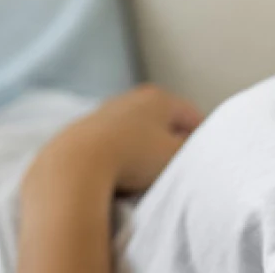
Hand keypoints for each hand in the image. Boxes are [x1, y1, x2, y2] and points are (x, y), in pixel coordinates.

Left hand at [29, 84, 203, 196]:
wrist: (73, 167)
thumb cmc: (132, 159)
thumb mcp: (177, 156)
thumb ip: (193, 149)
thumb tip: (193, 147)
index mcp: (160, 98)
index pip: (192, 116)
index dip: (200, 139)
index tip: (201, 159)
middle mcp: (131, 98)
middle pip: (162, 122)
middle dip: (170, 144)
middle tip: (174, 169)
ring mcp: (103, 113)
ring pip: (135, 132)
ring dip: (142, 151)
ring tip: (143, 176)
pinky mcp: (80, 131)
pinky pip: (110, 144)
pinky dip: (118, 157)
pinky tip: (117, 175)